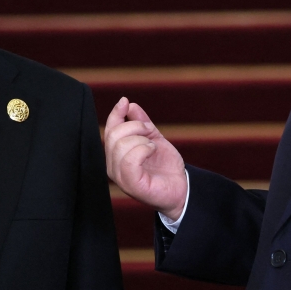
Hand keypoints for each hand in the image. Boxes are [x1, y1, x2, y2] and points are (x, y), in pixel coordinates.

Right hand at [104, 97, 187, 220]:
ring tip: (152, 146)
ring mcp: (120, 177)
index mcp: (116, 156)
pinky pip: (129, 159)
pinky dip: (143, 149)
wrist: (181, 187)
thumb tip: (129, 105)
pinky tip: (152, 150)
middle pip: (114, 135)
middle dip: (136, 126)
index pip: (109, 130)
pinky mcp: (131, 184)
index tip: (124, 101)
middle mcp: (113, 167)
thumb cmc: (166, 167)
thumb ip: (141, 123)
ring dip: (142, 139)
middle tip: (150, 132)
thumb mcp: (154, 138)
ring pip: (121, 145)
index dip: (115, 114)